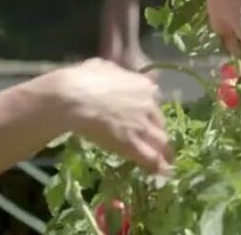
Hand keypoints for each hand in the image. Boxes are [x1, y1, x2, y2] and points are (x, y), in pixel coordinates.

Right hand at [53, 59, 172, 173]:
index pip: (154, 103)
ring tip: (166, 163)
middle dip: (160, 134)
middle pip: (160, 123)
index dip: (151, 114)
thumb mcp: (104, 67)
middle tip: (160, 144)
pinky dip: (157, 167)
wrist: (74, 97)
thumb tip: (112, 73)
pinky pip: (151, 158)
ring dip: (164, 153)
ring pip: (161, 142)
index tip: (149, 120)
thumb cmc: (83, 79)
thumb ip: (116, 73)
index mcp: (144, 86)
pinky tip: (161, 173)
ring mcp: (142, 126)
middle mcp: (149, 105)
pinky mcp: (132, 145)